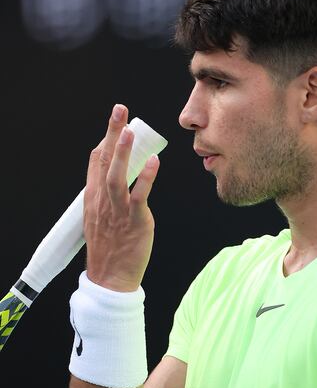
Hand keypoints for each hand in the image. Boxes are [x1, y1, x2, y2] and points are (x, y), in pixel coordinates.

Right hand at [84, 104, 159, 291]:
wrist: (110, 278)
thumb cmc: (109, 249)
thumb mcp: (99, 220)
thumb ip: (106, 199)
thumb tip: (116, 182)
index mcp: (93, 199)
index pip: (95, 163)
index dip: (104, 140)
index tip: (114, 123)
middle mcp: (102, 201)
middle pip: (103, 161)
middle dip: (111, 133)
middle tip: (119, 110)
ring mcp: (117, 211)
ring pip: (116, 176)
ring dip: (122, 152)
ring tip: (129, 130)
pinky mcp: (134, 221)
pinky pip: (139, 196)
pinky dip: (146, 178)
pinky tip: (153, 162)